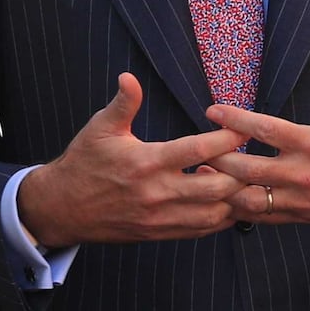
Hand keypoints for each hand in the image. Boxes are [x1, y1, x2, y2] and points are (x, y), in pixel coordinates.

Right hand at [14, 74, 246, 246]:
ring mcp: (160, 217)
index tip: (243, 128)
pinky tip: (223, 200)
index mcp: (146, 162)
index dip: (227, 138)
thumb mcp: (100, 129)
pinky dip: (220, 217)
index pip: (199, 150)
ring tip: (235, 178)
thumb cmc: (83, 163)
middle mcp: (157, 193)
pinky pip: (200, 230)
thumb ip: (122, 104)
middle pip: (217, 187)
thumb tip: (129, 76)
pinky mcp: (159, 233)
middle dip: (240, 172)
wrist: (61, 208)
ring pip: (214, 214)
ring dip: (233, 197)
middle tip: (248, 156)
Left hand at [209, 44, 309, 227]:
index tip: (212, 110)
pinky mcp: (297, 216)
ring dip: (222, 186)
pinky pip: (259, 217)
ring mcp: (299, 199)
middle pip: (248, 168)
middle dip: (218, 156)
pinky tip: (220, 195)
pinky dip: (236, 208)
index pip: (266, 130)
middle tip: (197, 144)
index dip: (235, 120)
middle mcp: (304, 174)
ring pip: (248, 199)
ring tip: (201, 172)